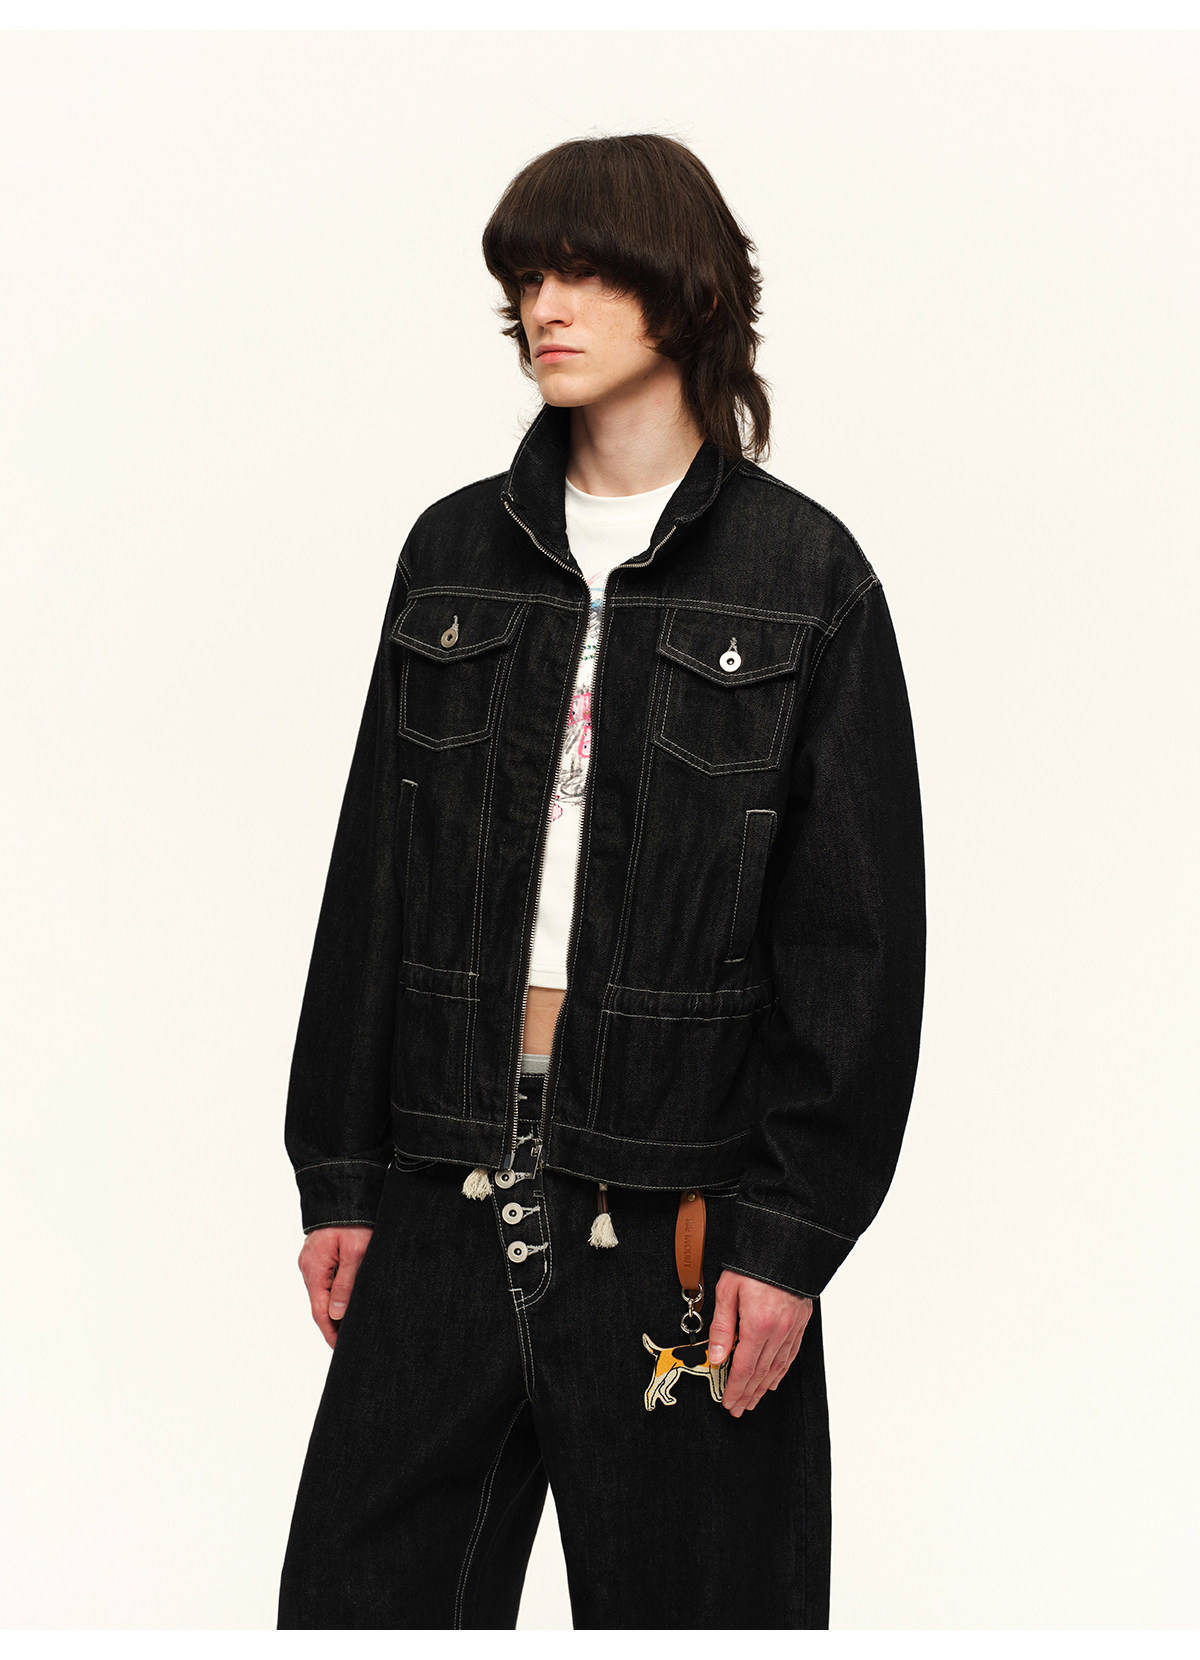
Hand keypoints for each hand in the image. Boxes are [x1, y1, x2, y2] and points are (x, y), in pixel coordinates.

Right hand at [298, 1225, 373, 1348]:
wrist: (345, 1190)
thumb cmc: (353, 1219)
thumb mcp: (355, 1252)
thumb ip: (345, 1284)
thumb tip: (336, 1314)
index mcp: (314, 1269)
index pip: (320, 1311)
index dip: (330, 1332)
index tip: (341, 1349)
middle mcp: (309, 1266)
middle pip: (320, 1304)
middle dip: (334, 1324)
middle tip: (351, 1341)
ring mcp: (313, 1259)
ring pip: (324, 1291)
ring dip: (336, 1307)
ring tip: (353, 1323)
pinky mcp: (321, 1253)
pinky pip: (327, 1279)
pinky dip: (336, 1292)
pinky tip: (348, 1298)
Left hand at [707, 1269, 812, 1415]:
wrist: (785, 1242)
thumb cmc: (753, 1261)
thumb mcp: (727, 1290)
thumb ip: (722, 1327)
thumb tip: (716, 1358)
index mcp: (758, 1324)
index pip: (744, 1367)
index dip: (735, 1388)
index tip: (728, 1402)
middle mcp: (778, 1330)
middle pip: (761, 1372)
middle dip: (748, 1394)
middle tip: (738, 1409)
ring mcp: (793, 1327)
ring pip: (778, 1367)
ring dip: (764, 1387)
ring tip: (753, 1400)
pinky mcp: (801, 1321)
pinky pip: (791, 1354)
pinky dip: (781, 1371)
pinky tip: (774, 1379)